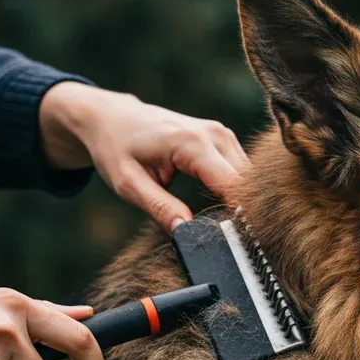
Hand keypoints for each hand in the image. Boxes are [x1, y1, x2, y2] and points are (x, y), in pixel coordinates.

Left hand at [39, 81, 249, 231]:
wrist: (112, 117)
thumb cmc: (116, 147)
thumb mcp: (128, 184)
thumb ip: (159, 209)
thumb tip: (186, 233)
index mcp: (192, 144)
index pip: (233, 186)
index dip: (236, 216)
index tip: (232, 241)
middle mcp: (214, 134)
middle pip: (246, 183)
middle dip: (241, 211)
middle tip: (224, 238)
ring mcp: (222, 134)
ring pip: (248, 178)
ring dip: (239, 201)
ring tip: (220, 223)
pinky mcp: (223, 138)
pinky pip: (240, 170)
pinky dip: (234, 190)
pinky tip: (219, 206)